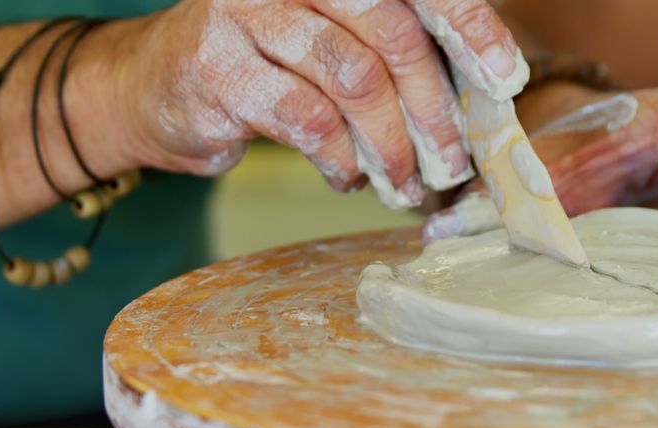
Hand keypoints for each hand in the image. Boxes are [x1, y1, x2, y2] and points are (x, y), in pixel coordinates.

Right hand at [111, 0, 526, 208]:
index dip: (469, 26)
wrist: (152, 88)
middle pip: (389, 30)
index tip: (505, 79)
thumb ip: (392, 56)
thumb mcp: (332, 43)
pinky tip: (348, 176)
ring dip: (389, 143)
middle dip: (432, 106)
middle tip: (451, 162)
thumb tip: (481, 100)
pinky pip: (306, 119)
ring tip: (404, 182)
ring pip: (351, 78)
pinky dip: (340, 158)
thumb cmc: (263, 66)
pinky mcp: (216, 66)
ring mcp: (245, 12)